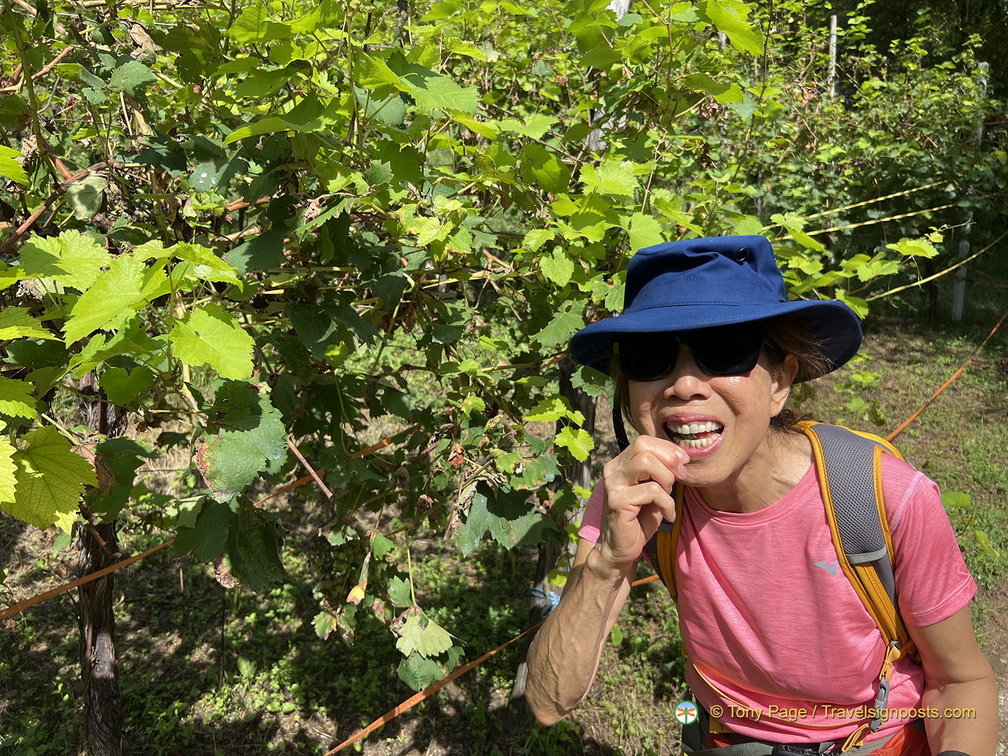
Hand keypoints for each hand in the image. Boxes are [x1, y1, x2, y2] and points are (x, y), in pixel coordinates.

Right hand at [595, 435, 688, 569]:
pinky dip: (667, 502)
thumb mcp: (653, 490)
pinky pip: (651, 490)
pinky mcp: (617, 501)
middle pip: (643, 446)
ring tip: (669, 496)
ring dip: (666, 479)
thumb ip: (661, 472)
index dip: (667, 448)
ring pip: (646, 463)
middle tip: (680, 478)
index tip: (683, 463)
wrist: (621, 549)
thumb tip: (680, 457)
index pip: (643, 441)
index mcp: (620, 464)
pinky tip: (668, 515)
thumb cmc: (639, 520)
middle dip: (668, 460)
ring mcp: (613, 485)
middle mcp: (612, 470)